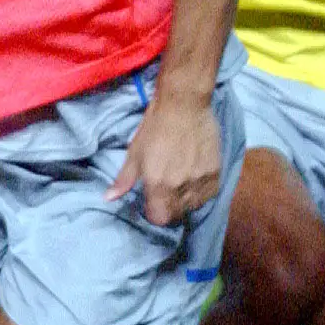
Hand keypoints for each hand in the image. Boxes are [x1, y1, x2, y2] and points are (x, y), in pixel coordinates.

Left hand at [112, 94, 225, 225]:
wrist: (184, 105)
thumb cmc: (155, 127)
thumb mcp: (135, 153)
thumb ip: (124, 180)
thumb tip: (109, 198)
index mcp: (157, 184)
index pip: (160, 219)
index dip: (154, 213)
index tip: (152, 203)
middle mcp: (180, 187)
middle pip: (177, 215)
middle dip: (170, 208)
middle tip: (166, 193)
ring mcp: (200, 180)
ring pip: (194, 206)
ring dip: (187, 201)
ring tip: (181, 185)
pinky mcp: (216, 172)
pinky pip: (210, 194)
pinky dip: (202, 192)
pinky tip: (195, 180)